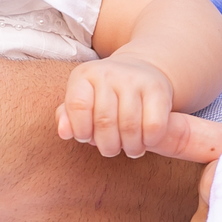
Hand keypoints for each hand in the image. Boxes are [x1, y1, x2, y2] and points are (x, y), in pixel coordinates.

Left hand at [56, 52, 173, 157]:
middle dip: (107, 145)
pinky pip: (153, 125)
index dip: (81, 130)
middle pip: (104, 121)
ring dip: (130, 147)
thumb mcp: (83, 100)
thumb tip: (64, 133)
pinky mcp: (158, 88)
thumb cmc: (105, 95)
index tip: (87, 137)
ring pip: (129, 126)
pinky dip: (149, 141)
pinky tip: (146, 141)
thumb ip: (68, 117)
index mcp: (84, 75)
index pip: (77, 106)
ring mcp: (134, 79)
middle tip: (111, 150)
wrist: (141, 71)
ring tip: (129, 149)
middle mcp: (108, 72)